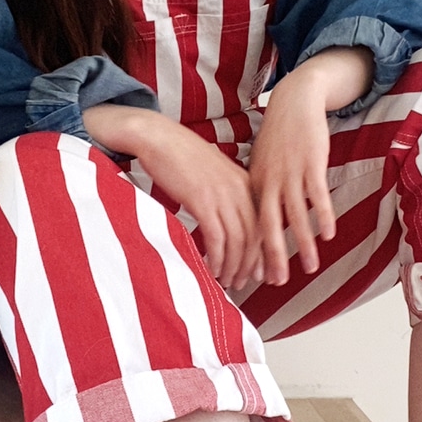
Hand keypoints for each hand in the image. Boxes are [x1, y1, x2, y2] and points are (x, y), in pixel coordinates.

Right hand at [82, 104, 263, 290]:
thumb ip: (227, 196)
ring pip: (238, 241)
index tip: (262, 273)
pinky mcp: (203, 200)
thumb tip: (230, 224)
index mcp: (245, 182)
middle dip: (251, 266)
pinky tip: (211, 270)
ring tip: (227, 282)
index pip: (264, 225)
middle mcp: (240, 189)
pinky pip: (217, 238)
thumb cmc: (181, 157)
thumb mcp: (214, 174)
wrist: (158, 137)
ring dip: (233, 267)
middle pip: (254, 236)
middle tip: (244, 284)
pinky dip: (216, 259)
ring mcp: (223, 194)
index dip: (264, 253)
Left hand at [248, 47, 372, 284]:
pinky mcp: (311, 162)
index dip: (255, 251)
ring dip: (302, 243)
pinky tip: (328, 234)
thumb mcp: (262, 162)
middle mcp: (269, 180)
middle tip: (278, 282)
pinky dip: (322, 215)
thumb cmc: (280, 135)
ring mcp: (291, 171)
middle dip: (273, 257)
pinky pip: (317, 195)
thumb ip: (261, 190)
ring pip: (295, 215)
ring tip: (311, 266)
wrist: (295, 100)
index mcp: (254, 183)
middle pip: (268, 225)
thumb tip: (261, 219)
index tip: (257, 275)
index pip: (253, 224)